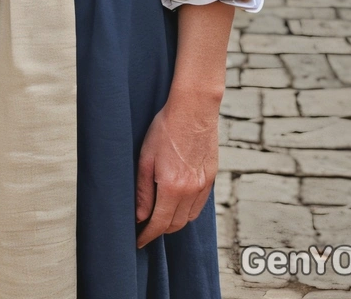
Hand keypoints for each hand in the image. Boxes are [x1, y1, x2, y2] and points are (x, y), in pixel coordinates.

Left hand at [135, 96, 218, 247]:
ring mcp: (204, 185)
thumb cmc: (166, 128)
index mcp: (172, 187)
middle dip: (159, 230)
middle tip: (146, 228)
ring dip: (174, 222)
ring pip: (189, 217)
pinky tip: (178, 203)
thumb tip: (140, 216)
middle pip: (175, 225)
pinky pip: (200, 205)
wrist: (193, 109)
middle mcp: (191, 190)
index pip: (159, 223)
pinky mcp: (211, 177)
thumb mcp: (146, 157)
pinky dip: (188, 211)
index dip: (148, 236)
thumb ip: (143, 190)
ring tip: (160, 216)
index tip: (139, 242)